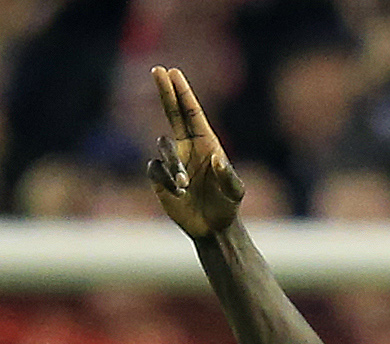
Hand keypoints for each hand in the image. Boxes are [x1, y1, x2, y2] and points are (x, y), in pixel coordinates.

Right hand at [144, 67, 244, 239]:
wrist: (213, 228)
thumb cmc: (227, 207)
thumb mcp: (235, 193)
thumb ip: (229, 177)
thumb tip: (215, 158)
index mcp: (206, 144)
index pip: (191, 113)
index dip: (182, 93)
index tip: (173, 72)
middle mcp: (187, 147)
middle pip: (172, 113)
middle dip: (165, 92)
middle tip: (157, 69)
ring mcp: (172, 161)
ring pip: (163, 147)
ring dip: (174, 165)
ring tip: (187, 185)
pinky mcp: (159, 177)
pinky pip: (154, 169)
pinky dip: (166, 180)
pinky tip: (179, 194)